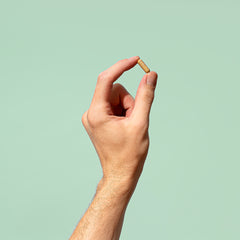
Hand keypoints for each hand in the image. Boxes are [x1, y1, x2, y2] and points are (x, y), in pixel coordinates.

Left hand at [81, 56, 157, 186]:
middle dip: (129, 101)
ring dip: (127, 108)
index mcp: (97, 113)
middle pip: (114, 90)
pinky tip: (125, 127)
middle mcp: (90, 113)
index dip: (122, 66)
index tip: (136, 60)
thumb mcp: (140, 122)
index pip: (106, 79)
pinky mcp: (97, 120)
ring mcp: (93, 117)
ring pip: (115, 98)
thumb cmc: (130, 154)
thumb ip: (145, 96)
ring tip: (129, 126)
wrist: (120, 174)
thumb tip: (150, 75)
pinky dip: (123, 112)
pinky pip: (113, 106)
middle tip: (134, 120)